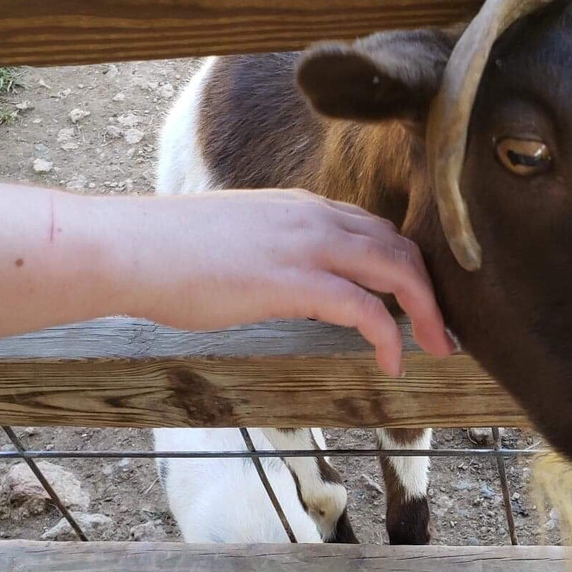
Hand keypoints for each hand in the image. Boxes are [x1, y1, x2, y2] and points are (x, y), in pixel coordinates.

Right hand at [119, 189, 454, 376]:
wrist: (130, 248)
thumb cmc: (168, 254)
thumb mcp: (237, 244)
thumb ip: (275, 257)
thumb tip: (285, 287)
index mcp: (302, 207)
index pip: (375, 230)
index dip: (405, 266)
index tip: (417, 301)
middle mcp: (316, 217)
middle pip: (400, 247)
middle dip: (430, 290)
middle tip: (441, 332)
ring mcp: (308, 244)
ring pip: (397, 270)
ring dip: (425, 312)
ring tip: (434, 349)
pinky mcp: (296, 279)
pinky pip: (366, 309)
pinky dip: (389, 337)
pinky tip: (390, 364)